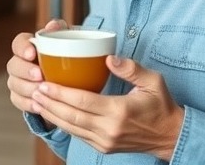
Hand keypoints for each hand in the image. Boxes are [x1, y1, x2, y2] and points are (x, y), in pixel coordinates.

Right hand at [5, 19, 66, 114]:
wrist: (73, 77)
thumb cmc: (68, 54)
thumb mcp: (68, 39)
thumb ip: (60, 30)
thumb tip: (52, 25)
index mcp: (28, 46)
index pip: (18, 43)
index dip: (22, 48)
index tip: (32, 53)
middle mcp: (19, 62)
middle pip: (12, 65)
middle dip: (24, 71)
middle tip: (40, 75)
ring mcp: (18, 80)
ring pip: (13, 84)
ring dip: (27, 88)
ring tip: (41, 92)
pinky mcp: (20, 96)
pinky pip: (18, 101)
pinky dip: (27, 104)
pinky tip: (39, 106)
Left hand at [29, 55, 184, 160]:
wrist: (170, 136)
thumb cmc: (161, 105)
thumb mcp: (153, 82)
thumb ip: (131, 69)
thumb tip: (109, 58)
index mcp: (119, 112)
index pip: (83, 102)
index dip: (61, 93)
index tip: (45, 83)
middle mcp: (109, 130)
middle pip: (71, 116)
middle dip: (50, 103)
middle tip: (34, 90)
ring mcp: (105, 142)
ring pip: (71, 128)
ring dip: (52, 115)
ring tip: (36, 101)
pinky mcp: (103, 147)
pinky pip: (77, 135)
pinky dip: (62, 124)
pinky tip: (52, 113)